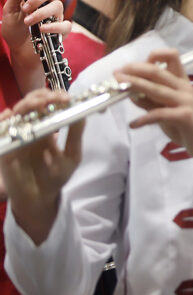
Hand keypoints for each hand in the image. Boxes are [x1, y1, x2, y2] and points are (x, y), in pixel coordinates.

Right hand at [0, 88, 84, 244]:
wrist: (41, 198)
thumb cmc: (56, 176)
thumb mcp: (72, 154)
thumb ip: (75, 134)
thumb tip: (83, 112)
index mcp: (46, 128)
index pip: (47, 105)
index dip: (55, 96)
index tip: (67, 97)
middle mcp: (30, 129)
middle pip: (30, 104)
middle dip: (42, 96)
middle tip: (55, 98)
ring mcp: (17, 136)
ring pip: (16, 113)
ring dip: (27, 104)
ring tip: (41, 104)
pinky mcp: (6, 148)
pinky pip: (1, 131)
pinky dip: (4, 121)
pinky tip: (12, 115)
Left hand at [1, 0, 71, 92]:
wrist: (18, 51)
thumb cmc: (15, 30)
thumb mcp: (10, 10)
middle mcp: (49, 4)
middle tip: (25, 7)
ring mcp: (56, 17)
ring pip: (58, 6)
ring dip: (41, 13)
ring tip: (28, 22)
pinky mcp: (61, 32)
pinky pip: (65, 25)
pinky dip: (54, 26)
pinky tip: (42, 29)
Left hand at [114, 49, 192, 180]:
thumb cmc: (187, 125)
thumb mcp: (166, 110)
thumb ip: (150, 101)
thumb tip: (130, 93)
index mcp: (181, 82)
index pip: (171, 57)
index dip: (152, 56)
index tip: (133, 66)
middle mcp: (184, 87)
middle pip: (158, 70)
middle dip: (135, 69)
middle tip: (118, 73)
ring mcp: (185, 100)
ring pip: (156, 89)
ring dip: (135, 86)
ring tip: (120, 88)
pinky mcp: (185, 116)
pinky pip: (159, 114)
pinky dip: (144, 119)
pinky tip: (134, 125)